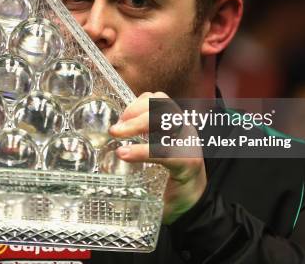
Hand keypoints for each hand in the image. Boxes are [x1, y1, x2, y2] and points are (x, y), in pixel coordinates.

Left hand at [109, 92, 206, 223]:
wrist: (194, 206)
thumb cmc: (171, 179)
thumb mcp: (157, 153)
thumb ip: (142, 141)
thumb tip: (111, 136)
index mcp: (176, 125)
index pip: (159, 99)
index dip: (138, 103)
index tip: (120, 117)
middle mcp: (184, 130)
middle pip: (163, 105)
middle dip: (135, 112)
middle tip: (114, 129)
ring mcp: (189, 144)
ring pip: (166, 121)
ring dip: (138, 124)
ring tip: (117, 135)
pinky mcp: (188, 162)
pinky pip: (165, 150)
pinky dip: (143, 150)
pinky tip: (125, 154)